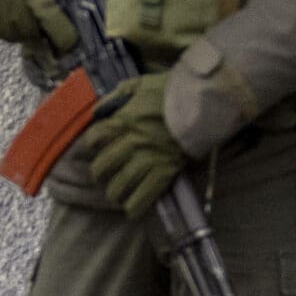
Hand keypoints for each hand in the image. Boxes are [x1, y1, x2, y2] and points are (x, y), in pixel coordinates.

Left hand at [78, 72, 186, 217]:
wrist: (203, 101)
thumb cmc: (172, 90)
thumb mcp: (139, 84)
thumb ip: (117, 96)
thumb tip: (99, 110)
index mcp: (123, 119)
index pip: (94, 139)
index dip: (92, 145)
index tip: (96, 148)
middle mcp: (132, 141)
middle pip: (103, 165)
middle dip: (99, 173)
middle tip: (103, 175)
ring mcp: (149, 157)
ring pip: (121, 183)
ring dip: (114, 192)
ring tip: (115, 194)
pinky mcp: (167, 169)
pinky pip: (147, 193)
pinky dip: (137, 205)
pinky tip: (131, 211)